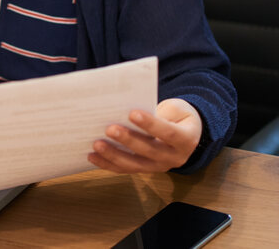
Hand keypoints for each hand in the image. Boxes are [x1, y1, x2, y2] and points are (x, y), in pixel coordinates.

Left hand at [88, 98, 202, 173]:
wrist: (186, 133)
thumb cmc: (177, 116)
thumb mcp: (176, 109)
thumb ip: (157, 110)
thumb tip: (127, 108)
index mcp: (186, 140)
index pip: (168, 132)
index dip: (150, 124)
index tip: (132, 113)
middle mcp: (174, 157)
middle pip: (149, 150)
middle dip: (128, 140)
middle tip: (109, 129)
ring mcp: (159, 166)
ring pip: (135, 164)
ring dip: (114, 155)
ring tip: (97, 144)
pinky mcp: (145, 169)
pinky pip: (125, 169)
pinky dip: (108, 164)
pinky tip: (92, 156)